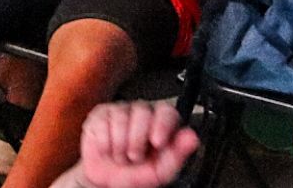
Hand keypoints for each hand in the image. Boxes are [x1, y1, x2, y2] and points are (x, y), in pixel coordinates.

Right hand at [71, 102, 199, 187]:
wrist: (107, 182)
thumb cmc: (135, 174)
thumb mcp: (159, 172)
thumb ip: (176, 155)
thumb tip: (191, 137)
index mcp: (161, 125)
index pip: (166, 111)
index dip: (162, 125)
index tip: (157, 142)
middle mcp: (142, 114)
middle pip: (142, 112)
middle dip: (136, 140)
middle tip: (135, 157)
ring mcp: (120, 112)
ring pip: (121, 118)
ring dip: (119, 145)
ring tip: (121, 155)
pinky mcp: (101, 115)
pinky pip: (102, 124)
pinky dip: (105, 143)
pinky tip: (108, 149)